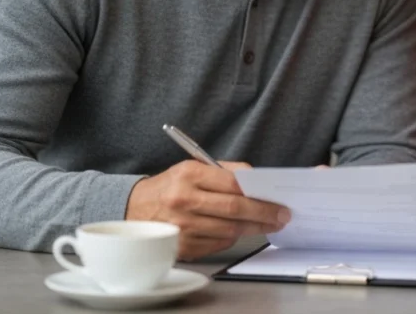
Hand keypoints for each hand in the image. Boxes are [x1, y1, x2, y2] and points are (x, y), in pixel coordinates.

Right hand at [125, 160, 290, 260]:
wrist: (134, 208)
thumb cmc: (171, 186)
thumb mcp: (193, 168)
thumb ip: (225, 171)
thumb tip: (257, 180)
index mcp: (188, 175)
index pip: (233, 184)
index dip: (258, 194)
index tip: (277, 200)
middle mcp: (183, 201)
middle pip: (234, 210)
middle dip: (263, 214)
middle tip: (281, 216)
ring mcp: (182, 227)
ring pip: (229, 230)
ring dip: (252, 228)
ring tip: (267, 224)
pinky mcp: (182, 246)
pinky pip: (218, 243)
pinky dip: (232, 237)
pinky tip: (239, 231)